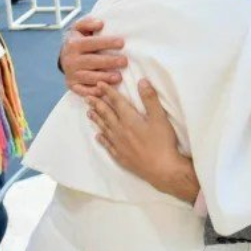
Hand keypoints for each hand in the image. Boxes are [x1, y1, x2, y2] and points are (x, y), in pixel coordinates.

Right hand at [60, 17, 126, 96]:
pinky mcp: (72, 85)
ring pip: (88, 77)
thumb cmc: (78, 40)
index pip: (92, 43)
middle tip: (124, 61)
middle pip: (91, 61)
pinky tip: (105, 91)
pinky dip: (93, 92)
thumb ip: (88, 23)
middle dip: (109, 62)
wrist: (64, 55)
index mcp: (73, 44)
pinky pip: (82, 91)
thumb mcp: (79, 28)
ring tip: (118, 77)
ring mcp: (71, 74)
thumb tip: (100, 24)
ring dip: (104, 78)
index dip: (107, 43)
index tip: (122, 43)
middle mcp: (70, 60)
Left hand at [87, 80, 198, 202]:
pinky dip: (102, 138)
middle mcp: (120, 130)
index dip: (108, 92)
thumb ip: (150, 99)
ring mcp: (119, 144)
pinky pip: (107, 145)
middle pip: (106, 114)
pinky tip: (98, 136)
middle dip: (97, 104)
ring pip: (104, 128)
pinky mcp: (121, 156)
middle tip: (87, 96)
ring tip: (89, 112)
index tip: (99, 84)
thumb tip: (142, 81)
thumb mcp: (160, 118)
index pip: (117, 102)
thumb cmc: (162, 142)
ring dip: (96, 119)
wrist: (162, 169)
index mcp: (130, 119)